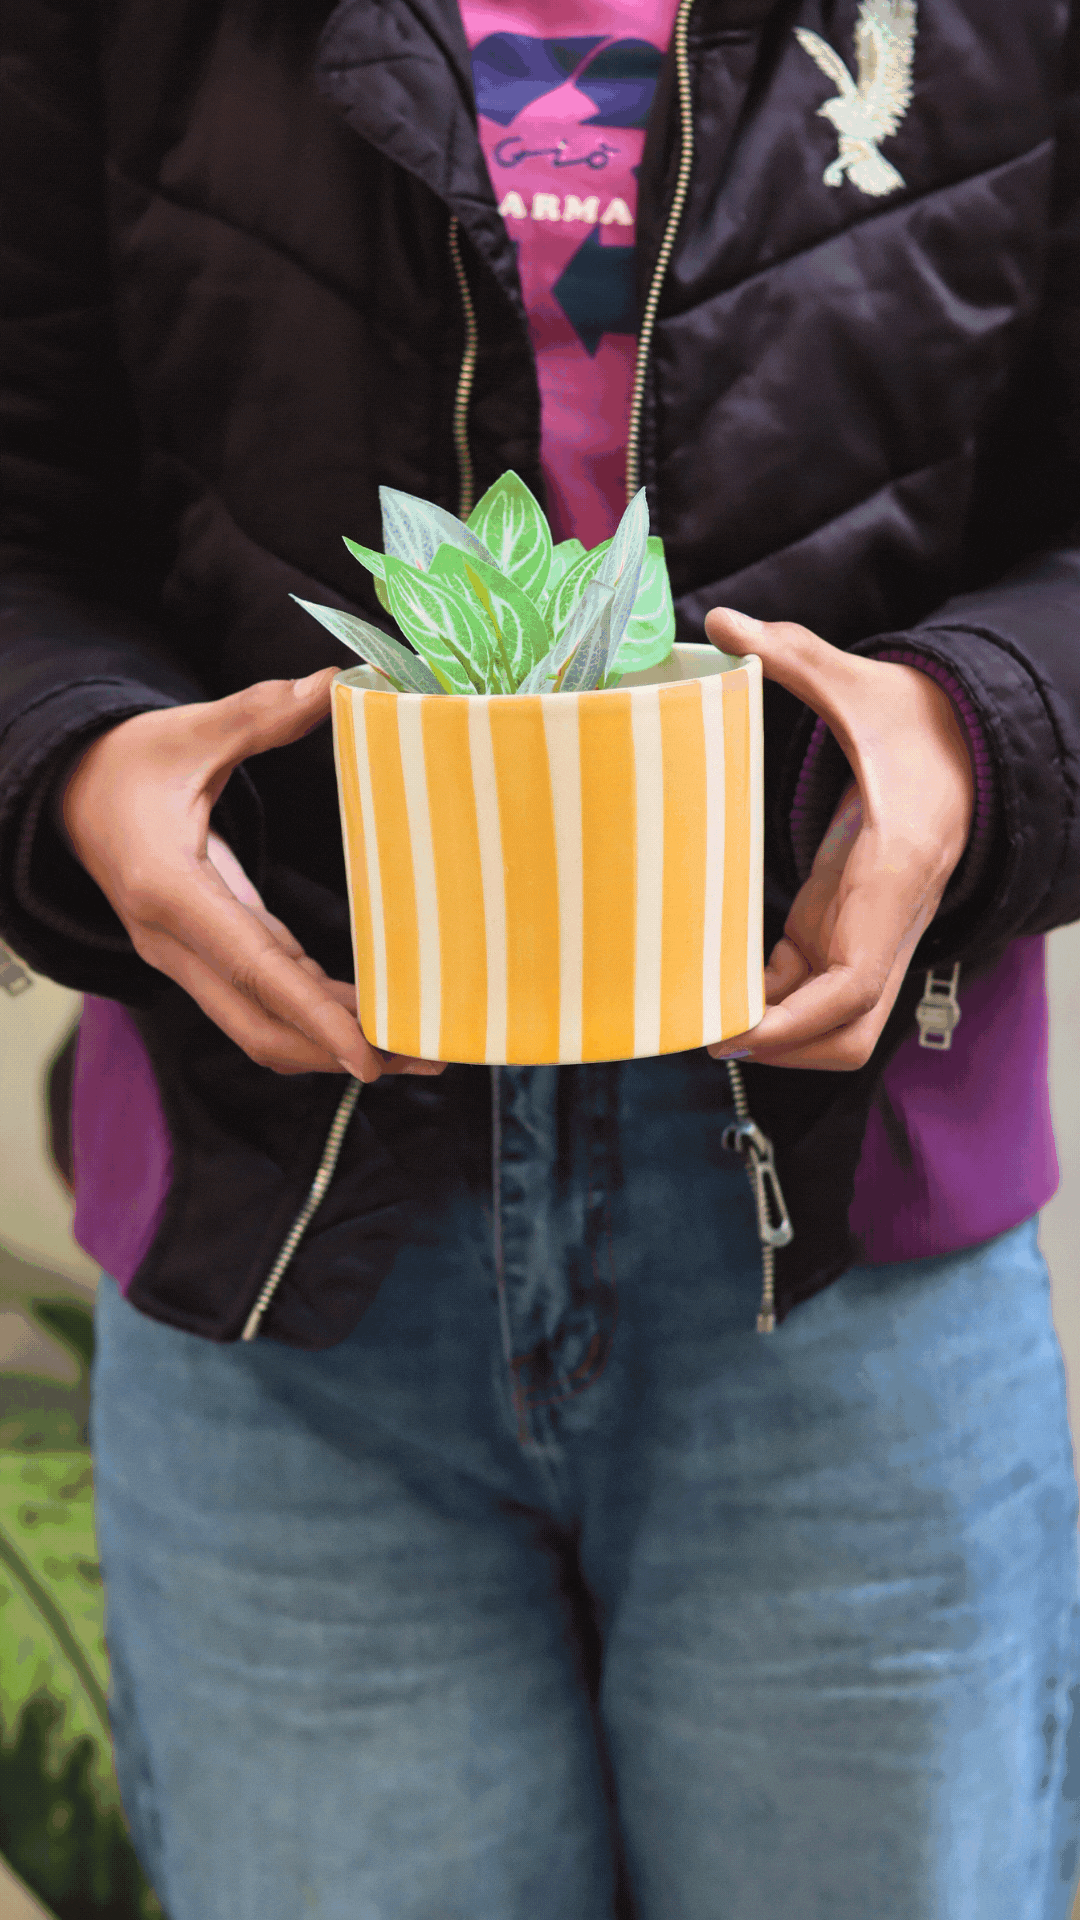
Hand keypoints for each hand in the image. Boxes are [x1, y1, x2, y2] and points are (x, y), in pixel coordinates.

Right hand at [61, 670, 444, 1080]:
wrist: (66, 794)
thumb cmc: (127, 762)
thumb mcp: (191, 731)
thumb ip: (263, 712)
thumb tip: (340, 680)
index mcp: (170, 891)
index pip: (254, 969)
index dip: (315, 1017)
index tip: (368, 1055)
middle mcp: (173, 942)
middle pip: (261, 1028)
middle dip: (340, 1052)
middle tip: (425, 1057)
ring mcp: (185, 959)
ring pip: (262, 1028)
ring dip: (334, 1044)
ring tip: (414, 1048)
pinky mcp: (204, 958)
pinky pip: (263, 1002)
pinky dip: (316, 1017)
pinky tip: (371, 1015)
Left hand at [703, 609, 974, 1070]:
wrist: (967, 747)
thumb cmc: (915, 723)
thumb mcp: (857, 685)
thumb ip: (793, 656)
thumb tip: (722, 623)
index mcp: (892, 870)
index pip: (856, 979)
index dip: (797, 1020)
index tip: (738, 1032)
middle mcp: (889, 918)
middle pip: (850, 1029)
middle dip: (785, 1050)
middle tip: (706, 1037)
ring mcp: (872, 934)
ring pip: (838, 1024)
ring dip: (779, 1037)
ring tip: (701, 1019)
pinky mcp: (852, 931)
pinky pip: (817, 992)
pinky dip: (772, 1004)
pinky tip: (716, 987)